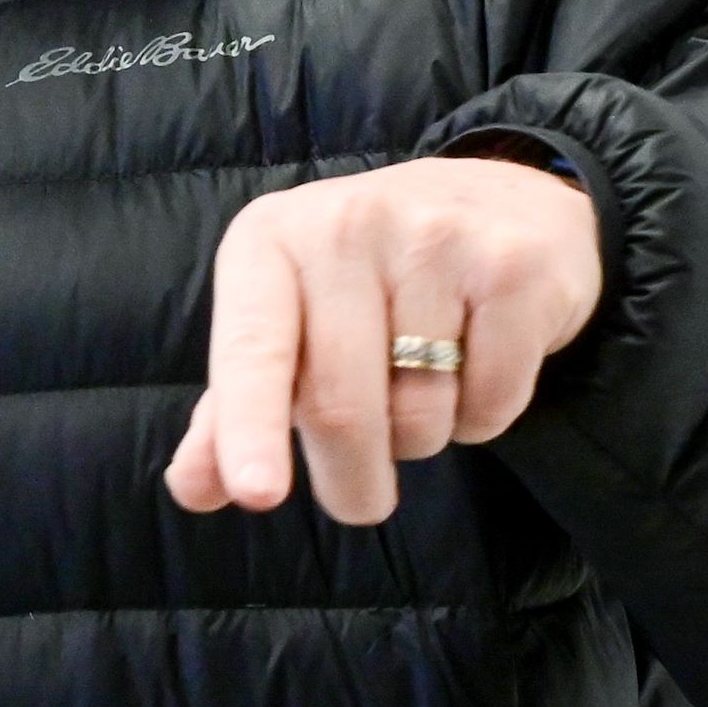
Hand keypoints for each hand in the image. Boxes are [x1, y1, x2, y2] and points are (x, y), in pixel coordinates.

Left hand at [165, 156, 603, 524]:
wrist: (509, 204)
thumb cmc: (376, 280)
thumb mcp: (293, 320)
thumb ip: (238, 406)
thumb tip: (194, 490)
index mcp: (272, 239)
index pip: (255, 347)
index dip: (251, 425)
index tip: (257, 494)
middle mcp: (347, 225)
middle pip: (342, 406)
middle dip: (353, 481)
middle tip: (362, 502)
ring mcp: (436, 239)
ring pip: (421, 416)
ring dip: (424, 439)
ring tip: (430, 387)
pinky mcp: (513, 269)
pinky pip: (491, 403)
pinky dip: (484, 418)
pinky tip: (480, 367)